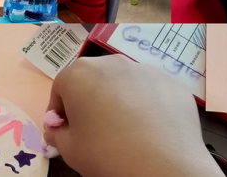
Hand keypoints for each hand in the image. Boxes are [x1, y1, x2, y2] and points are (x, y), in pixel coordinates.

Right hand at [44, 56, 222, 176]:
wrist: (163, 165)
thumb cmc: (106, 153)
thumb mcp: (70, 150)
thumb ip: (57, 133)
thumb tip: (59, 128)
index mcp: (78, 74)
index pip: (61, 89)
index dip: (60, 111)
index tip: (67, 130)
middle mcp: (109, 62)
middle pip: (92, 79)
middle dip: (89, 99)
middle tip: (96, 129)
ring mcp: (142, 68)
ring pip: (122, 81)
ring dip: (118, 98)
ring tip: (126, 128)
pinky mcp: (169, 80)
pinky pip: (150, 89)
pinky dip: (146, 103)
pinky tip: (150, 127)